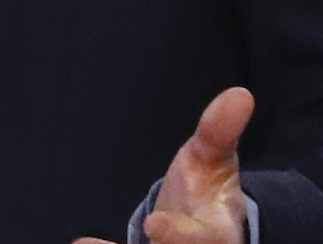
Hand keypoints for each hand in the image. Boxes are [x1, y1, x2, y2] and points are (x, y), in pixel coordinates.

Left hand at [75, 87, 255, 243]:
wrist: (201, 222)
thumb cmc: (208, 187)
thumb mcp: (214, 158)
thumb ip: (221, 131)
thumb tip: (239, 95)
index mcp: (217, 233)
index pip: (203, 239)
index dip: (178, 234)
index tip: (153, 225)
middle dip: (158, 243)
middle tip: (137, 230)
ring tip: (86, 243)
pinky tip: (83, 242)